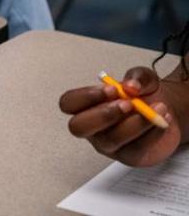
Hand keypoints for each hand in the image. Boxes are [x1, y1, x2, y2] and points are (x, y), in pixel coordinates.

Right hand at [59, 66, 180, 166]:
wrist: (166, 111)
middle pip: (78, 127)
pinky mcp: (130, 157)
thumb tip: (130, 86)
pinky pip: (137, 148)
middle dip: (102, 114)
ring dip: (135, 123)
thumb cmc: (144, 94)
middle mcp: (92, 127)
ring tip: (155, 109)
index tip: (112, 88)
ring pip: (111, 139)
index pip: (68, 103)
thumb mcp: (142, 78)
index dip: (86, 96)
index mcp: (86, 106)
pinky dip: (152, 132)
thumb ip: (137, 77)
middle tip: (127, 104)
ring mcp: (108, 144)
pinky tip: (162, 120)